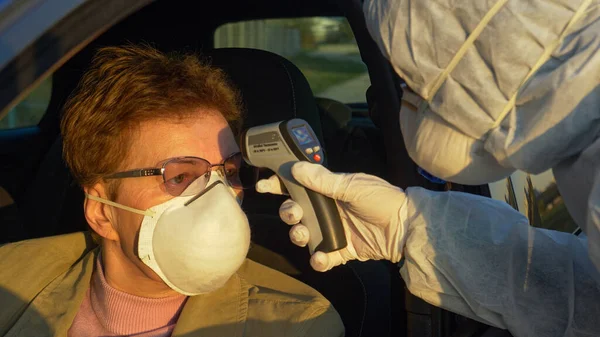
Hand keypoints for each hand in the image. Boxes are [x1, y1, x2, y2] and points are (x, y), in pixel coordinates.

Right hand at [256, 162, 407, 271]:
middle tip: (294, 214)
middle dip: (288, 212)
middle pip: (296, 211)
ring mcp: (333, 231)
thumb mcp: (352, 185)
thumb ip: (323, 180)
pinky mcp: (341, 251)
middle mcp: (327, 210)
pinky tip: (320, 257)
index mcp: (329, 190)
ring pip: (305, 235)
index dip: (279, 185)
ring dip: (299, 235)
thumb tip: (296, 168)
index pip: (298, 186)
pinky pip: (323, 258)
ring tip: (304, 235)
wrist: (405, 227)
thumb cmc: (381, 200)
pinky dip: (319, 260)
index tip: (264, 185)